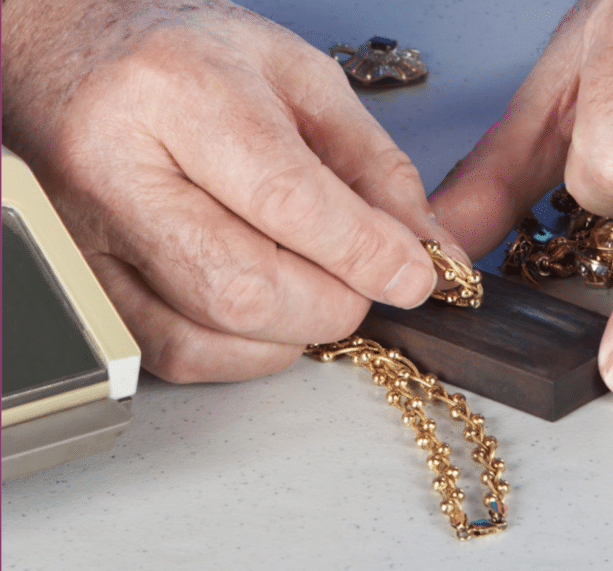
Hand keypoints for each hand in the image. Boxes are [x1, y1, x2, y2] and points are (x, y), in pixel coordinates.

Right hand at [2, 0, 466, 381]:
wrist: (68, 57)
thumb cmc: (186, 57)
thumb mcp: (299, 76)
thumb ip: (373, 163)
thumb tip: (427, 248)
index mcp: (177, 90)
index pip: (285, 198)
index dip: (363, 253)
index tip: (414, 276)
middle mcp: (114, 165)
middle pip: (244, 287)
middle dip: (334, 303)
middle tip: (365, 280)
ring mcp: (84, 233)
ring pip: (208, 334)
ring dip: (293, 331)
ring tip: (313, 282)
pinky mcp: (84, 284)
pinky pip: (175, 353)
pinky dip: (245, 350)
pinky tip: (267, 307)